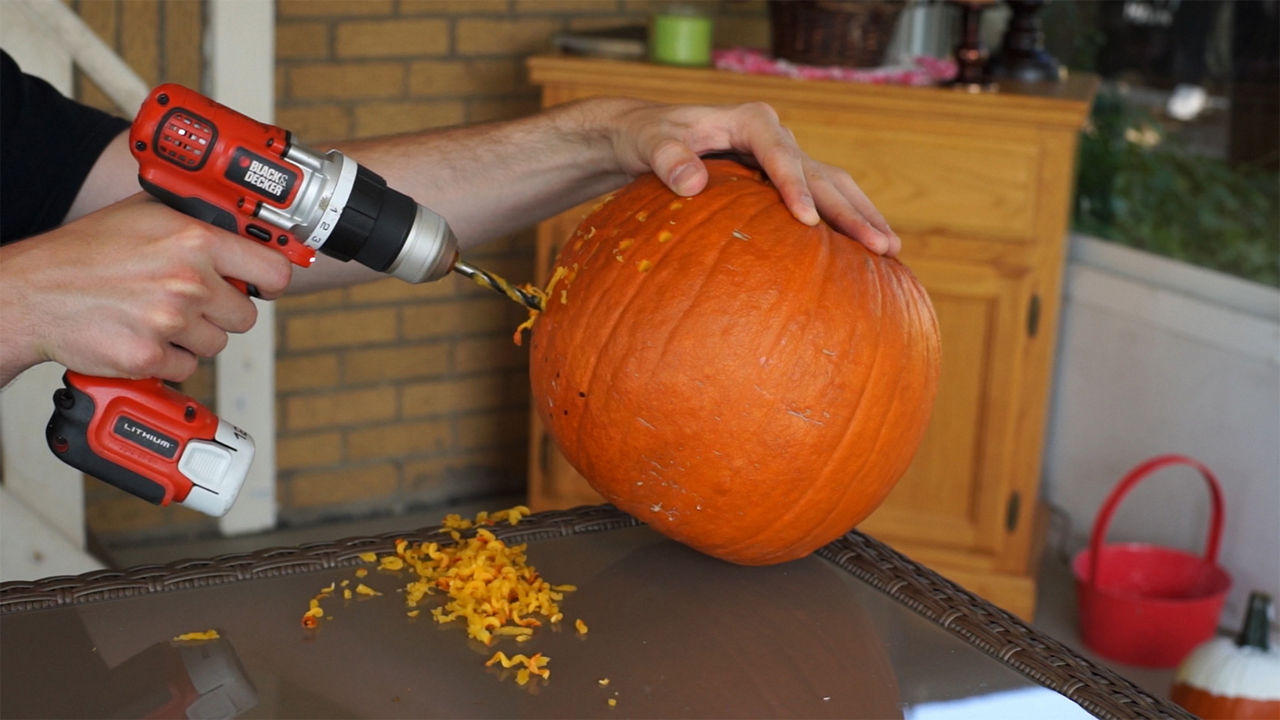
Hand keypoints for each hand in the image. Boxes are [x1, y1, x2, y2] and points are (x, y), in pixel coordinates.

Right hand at [0, 195, 293, 386]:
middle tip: (188, 302)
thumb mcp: (146, 214)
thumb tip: (247, 224)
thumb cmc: (86, 252)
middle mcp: (187, 281)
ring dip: (192, 337)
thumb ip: (200, 219)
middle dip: (221, 313)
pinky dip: (166, 360)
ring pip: (216, 344)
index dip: (269, 282)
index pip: (274, 272)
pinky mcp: (148, 358)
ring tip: (155, 315)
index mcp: (194, 240)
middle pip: (245, 316)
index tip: (260, 285)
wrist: (32, 293)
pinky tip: (139, 335)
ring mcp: (168, 322)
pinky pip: (185, 368)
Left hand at [608, 100, 901, 255]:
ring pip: (834, 186)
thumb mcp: (648, 143)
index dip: (795, 186)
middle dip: (852, 211)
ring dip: (862, 218)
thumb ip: (666, 158)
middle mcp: (776, 138)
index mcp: (749, 122)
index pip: (779, 153)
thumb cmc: (648, 138)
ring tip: (890, 251)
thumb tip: (692, 183)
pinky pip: (822, 201)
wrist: (650, 137)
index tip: (806, 222)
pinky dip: (844, 224)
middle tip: (880, 246)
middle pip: (822, 173)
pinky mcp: (784, 181)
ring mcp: (785, 159)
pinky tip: (865, 255)